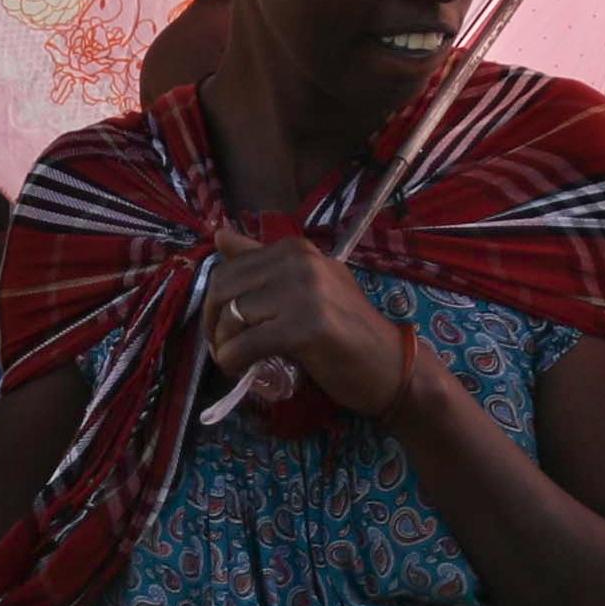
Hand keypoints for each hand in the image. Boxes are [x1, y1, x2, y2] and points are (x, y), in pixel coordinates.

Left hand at [202, 231, 418, 420]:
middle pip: (224, 289)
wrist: (392, 366)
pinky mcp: (306, 327)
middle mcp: (300, 262)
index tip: (221, 328)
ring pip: (231, 316)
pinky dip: (233, 361)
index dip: (215, 302)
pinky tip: (241, 371)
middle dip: (213, 323)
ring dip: (222, 345)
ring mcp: (305, 292)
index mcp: (296, 249)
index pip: (229, 268)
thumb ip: (262, 262)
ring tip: (234, 361)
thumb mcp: (305, 287)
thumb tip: (218, 234)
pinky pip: (246, 344)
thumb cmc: (346, 330)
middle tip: (222, 348)